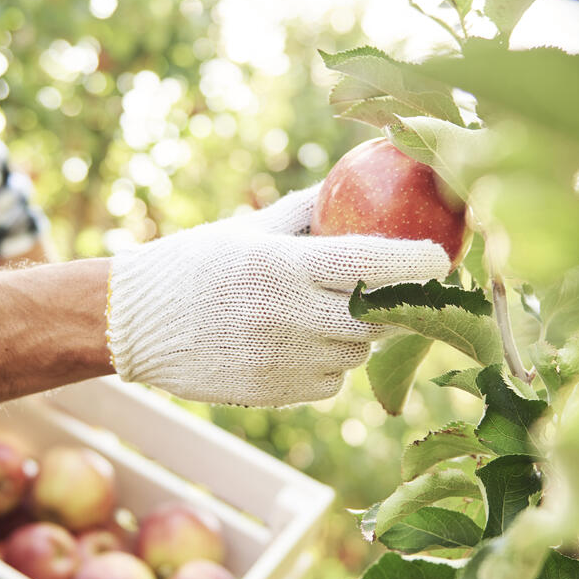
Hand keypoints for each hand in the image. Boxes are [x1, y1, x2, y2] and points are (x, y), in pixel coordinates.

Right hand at [106, 189, 449, 405]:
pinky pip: (329, 383)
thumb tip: (351, 185)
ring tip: (328, 313)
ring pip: (356, 353)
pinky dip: (326, 365)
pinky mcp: (277, 393)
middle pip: (378, 317)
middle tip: (403, 289)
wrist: (134, 324)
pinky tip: (297, 344)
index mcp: (284, 265)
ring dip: (357, 334)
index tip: (443, 258)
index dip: (417, 263)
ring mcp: (284, 360)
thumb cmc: (194, 265)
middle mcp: (290, 315)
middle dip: (397, 304)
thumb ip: (305, 212)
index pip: (371, 263)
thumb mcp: (248, 229)